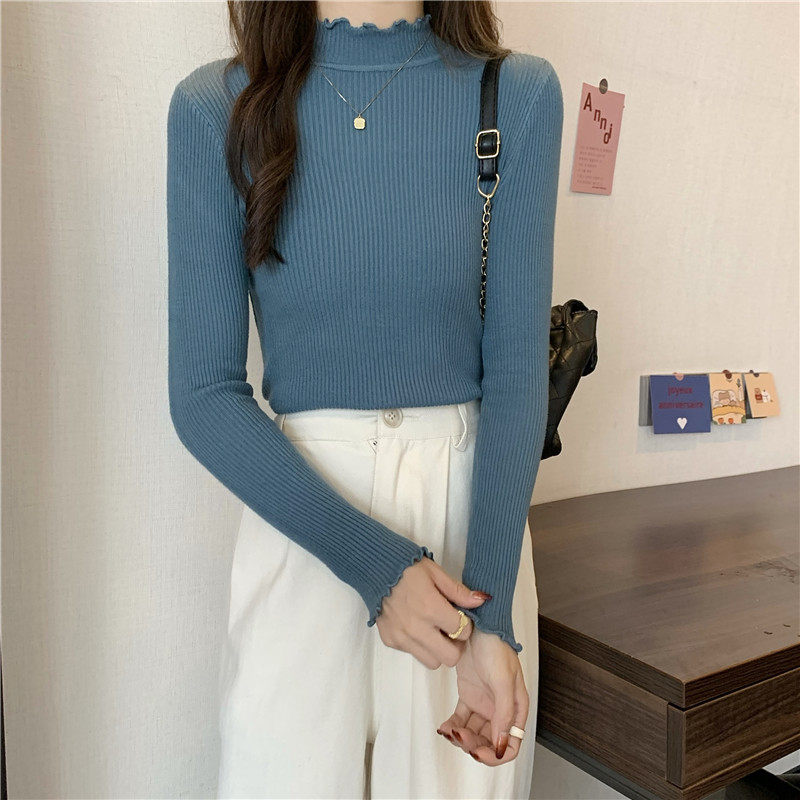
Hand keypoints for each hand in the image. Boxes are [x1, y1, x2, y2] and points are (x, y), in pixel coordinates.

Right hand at [376, 557, 490, 668]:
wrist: (375, 569)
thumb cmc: (408, 567)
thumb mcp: (436, 573)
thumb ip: (459, 591)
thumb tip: (482, 600)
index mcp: (431, 608)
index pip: (462, 631)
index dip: (466, 624)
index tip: (459, 616)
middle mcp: (416, 628)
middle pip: (450, 657)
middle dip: (455, 645)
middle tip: (450, 629)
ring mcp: (401, 637)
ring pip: (432, 662)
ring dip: (437, 649)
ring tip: (433, 629)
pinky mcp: (390, 640)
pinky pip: (412, 653)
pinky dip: (418, 644)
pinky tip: (415, 625)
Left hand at [437, 627, 528, 765]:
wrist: (477, 626)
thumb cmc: (496, 647)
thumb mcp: (503, 681)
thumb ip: (503, 713)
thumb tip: (501, 743)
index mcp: (516, 709)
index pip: (511, 744)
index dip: (496, 754)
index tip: (479, 753)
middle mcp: (501, 709)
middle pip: (489, 742)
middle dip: (474, 746)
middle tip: (460, 737)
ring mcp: (483, 704)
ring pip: (473, 733)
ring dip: (461, 737)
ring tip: (449, 730)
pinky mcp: (468, 696)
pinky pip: (460, 719)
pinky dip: (452, 726)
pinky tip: (444, 727)